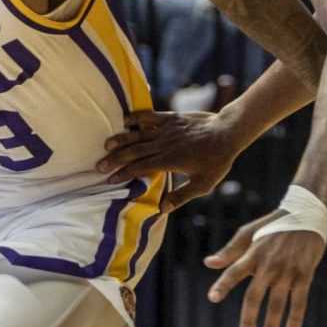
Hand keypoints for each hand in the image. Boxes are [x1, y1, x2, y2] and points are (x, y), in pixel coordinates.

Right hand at [101, 108, 245, 209]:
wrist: (228, 132)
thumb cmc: (217, 161)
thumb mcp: (203, 185)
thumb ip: (181, 196)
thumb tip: (162, 209)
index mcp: (170, 161)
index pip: (140, 168)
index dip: (123, 174)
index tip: (109, 181)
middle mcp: (164, 144)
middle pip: (134, 152)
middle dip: (115, 159)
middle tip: (99, 166)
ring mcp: (167, 129)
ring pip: (138, 134)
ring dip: (121, 139)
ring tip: (105, 144)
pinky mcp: (171, 117)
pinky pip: (149, 116)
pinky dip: (136, 117)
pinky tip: (124, 120)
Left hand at [203, 213, 325, 326]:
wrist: (306, 215)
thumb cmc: (272, 226)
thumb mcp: (248, 233)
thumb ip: (230, 251)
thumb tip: (208, 263)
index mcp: (252, 254)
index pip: (233, 271)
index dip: (222, 284)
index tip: (212, 297)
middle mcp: (268, 264)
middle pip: (255, 295)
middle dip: (249, 317)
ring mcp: (287, 270)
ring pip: (278, 302)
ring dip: (272, 325)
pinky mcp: (305, 273)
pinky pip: (300, 299)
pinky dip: (296, 316)